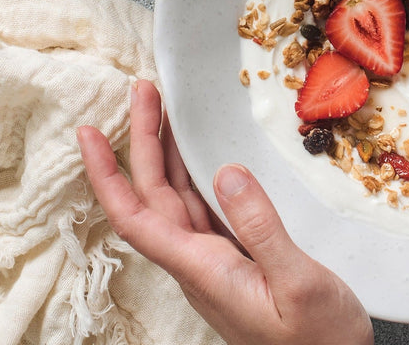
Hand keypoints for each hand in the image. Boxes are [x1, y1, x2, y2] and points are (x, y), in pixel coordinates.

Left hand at [77, 80, 372, 344]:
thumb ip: (261, 229)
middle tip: (143, 90)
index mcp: (204, 269)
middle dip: (140, 141)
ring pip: (175, 199)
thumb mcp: (299, 284)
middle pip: (152, 197)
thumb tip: (226, 171)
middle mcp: (199, 263)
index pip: (135, 217)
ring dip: (163, 153)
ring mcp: (216, 261)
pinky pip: (200, 207)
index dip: (106, 174)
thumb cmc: (320, 341)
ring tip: (163, 109)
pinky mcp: (235, 259)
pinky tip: (198, 153)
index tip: (88, 133)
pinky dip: (192, 171)